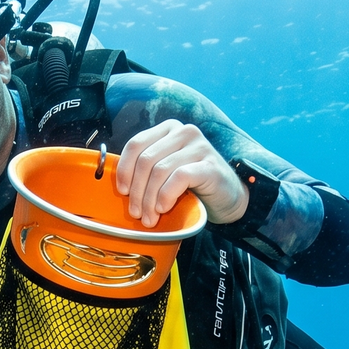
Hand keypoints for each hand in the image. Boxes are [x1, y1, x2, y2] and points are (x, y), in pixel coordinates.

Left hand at [115, 119, 249, 226]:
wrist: (227, 197)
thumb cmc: (193, 186)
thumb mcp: (166, 173)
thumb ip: (147, 170)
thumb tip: (120, 187)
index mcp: (168, 130)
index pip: (136, 144)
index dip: (124, 169)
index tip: (122, 191)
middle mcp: (184, 132)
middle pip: (146, 160)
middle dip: (137, 191)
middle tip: (136, 213)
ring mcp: (199, 146)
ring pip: (160, 171)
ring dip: (149, 199)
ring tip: (149, 218)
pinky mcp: (209, 164)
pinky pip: (179, 178)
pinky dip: (166, 195)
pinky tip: (164, 208)